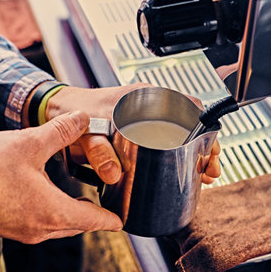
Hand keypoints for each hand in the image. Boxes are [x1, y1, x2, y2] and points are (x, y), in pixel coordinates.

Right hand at [0, 111, 122, 243]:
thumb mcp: (29, 143)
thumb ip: (61, 131)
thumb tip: (83, 119)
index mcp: (54, 211)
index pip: (96, 221)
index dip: (112, 218)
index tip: (122, 218)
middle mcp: (42, 228)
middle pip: (79, 225)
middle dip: (94, 214)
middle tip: (104, 202)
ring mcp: (25, 231)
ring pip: (61, 226)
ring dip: (73, 213)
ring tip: (81, 199)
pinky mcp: (11, 227)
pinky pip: (43, 224)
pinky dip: (54, 213)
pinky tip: (49, 196)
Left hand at [46, 83, 220, 184]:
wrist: (60, 110)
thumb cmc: (76, 113)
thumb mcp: (88, 132)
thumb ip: (99, 152)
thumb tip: (114, 173)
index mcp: (145, 98)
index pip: (189, 106)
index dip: (204, 128)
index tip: (210, 149)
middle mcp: (151, 106)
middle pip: (190, 124)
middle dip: (205, 147)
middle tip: (210, 169)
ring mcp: (147, 117)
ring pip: (182, 133)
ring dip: (194, 152)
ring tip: (204, 173)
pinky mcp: (140, 130)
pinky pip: (167, 138)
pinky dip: (180, 152)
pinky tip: (185, 169)